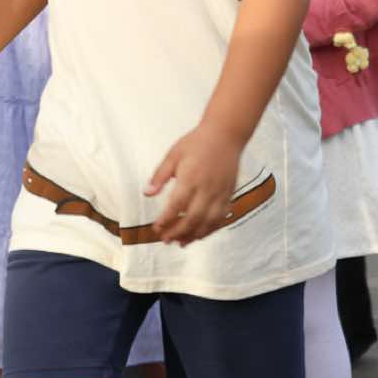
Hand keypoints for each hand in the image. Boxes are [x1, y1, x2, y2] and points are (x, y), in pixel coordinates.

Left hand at [146, 124, 243, 245]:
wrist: (225, 134)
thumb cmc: (197, 143)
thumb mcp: (173, 154)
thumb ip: (160, 175)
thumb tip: (147, 192)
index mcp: (191, 177)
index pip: (177, 205)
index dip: (166, 220)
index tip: (156, 228)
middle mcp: (207, 188)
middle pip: (193, 218)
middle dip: (178, 232)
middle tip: (166, 240)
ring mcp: (220, 193)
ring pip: (209, 222)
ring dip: (195, 235)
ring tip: (181, 242)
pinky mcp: (229, 194)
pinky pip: (221, 218)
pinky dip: (211, 229)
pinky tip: (200, 234)